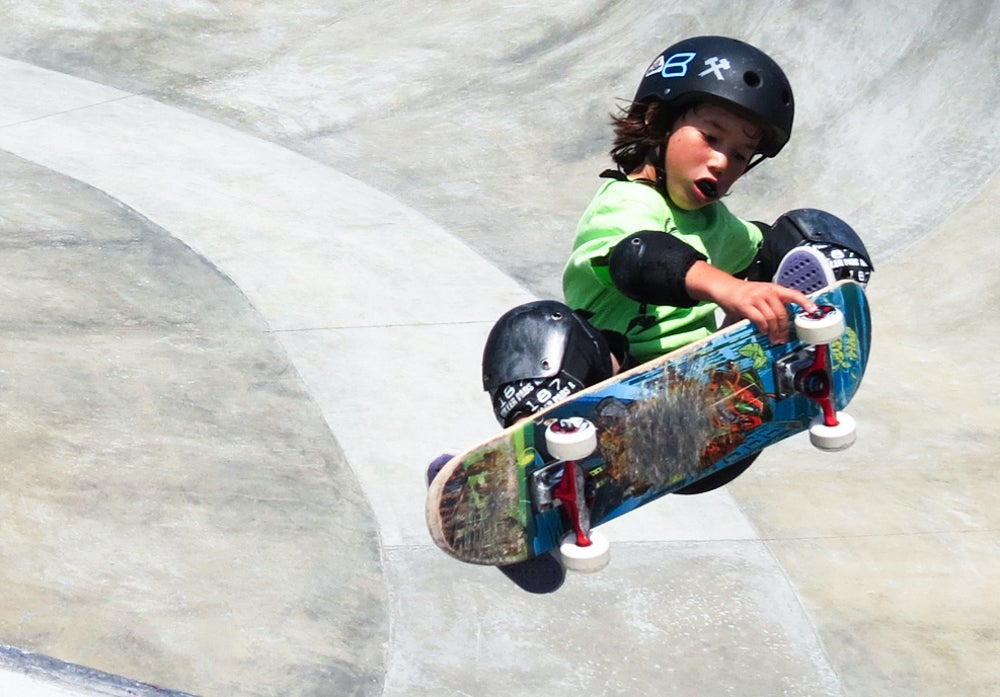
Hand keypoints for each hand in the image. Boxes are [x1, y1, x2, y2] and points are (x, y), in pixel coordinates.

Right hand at [685, 261, 816, 343]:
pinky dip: (763, 328)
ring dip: (774, 331)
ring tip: (773, 338)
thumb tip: (784, 322)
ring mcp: (756, 297)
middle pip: (782, 312)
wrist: (725, 287)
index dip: (805, 302)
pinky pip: (759, 319)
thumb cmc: (743, 294)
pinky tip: (763, 331)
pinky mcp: (745, 304)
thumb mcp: (761, 294)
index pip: (793, 294)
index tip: (814, 311)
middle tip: (783, 338)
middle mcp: (766, 291)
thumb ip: (772, 304)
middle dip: (784, 328)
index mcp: (773, 288)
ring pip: (772, 318)